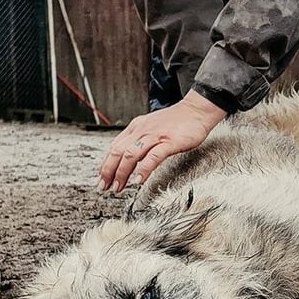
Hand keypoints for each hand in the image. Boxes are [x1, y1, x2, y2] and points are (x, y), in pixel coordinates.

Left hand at [98, 90, 226, 192]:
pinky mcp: (168, 142)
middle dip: (109, 171)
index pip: (114, 147)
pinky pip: (152, 157)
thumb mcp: (152, 128)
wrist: (196, 111)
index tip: (101, 179)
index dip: (105, 164)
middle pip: (118, 151)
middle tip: (105, 187)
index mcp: (136, 127)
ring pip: (131, 154)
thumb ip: (140, 141)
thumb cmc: (178, 122)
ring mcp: (155, 136)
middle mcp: (142, 130)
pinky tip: (138, 180)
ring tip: (118, 186)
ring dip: (122, 173)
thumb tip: (128, 158)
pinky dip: (143, 170)